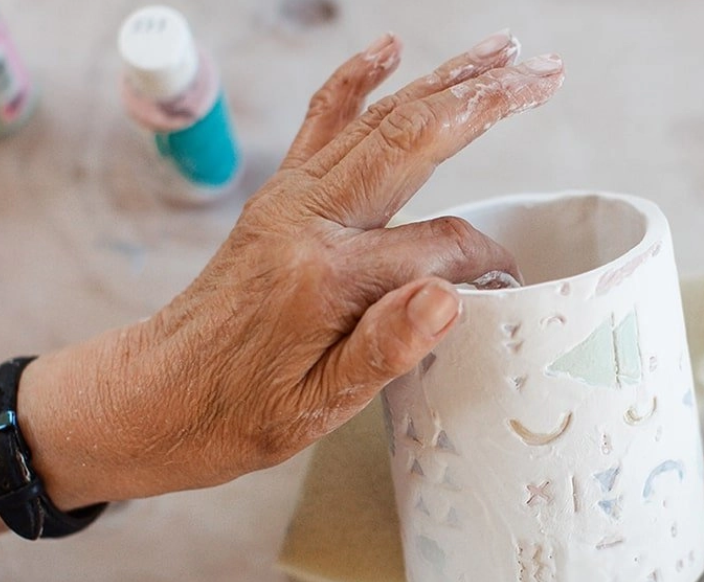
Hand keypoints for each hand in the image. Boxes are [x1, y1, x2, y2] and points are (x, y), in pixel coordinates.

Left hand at [14, 31, 564, 509]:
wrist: (157, 394)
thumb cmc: (237, 410)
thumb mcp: (316, 406)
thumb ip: (386, 347)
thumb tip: (451, 296)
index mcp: (327, 275)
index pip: (438, 244)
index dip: (484, 259)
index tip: (506, 282)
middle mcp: (308, 218)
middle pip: (413, 139)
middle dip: (488, 99)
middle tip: (546, 73)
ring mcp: (290, 198)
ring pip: (379, 118)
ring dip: (445, 80)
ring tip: (502, 50)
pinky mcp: (279, 197)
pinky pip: (323, 121)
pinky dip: (358, 80)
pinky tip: (389, 50)